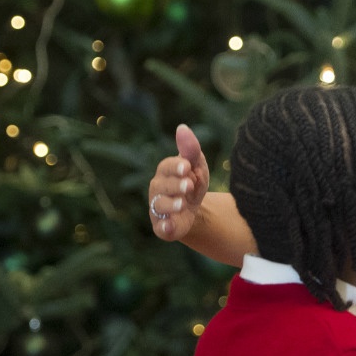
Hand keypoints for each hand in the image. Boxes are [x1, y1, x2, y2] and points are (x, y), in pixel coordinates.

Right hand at [148, 124, 209, 240]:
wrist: (195, 211)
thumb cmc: (192, 182)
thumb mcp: (197, 166)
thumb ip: (190, 149)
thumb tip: (182, 127)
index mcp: (165, 172)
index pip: (166, 167)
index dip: (175, 167)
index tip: (186, 167)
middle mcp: (158, 190)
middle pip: (162, 186)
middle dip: (175, 185)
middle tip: (188, 185)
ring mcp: (158, 209)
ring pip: (160, 206)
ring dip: (170, 205)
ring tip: (182, 204)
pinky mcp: (162, 227)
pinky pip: (160, 228)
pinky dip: (164, 228)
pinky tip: (169, 227)